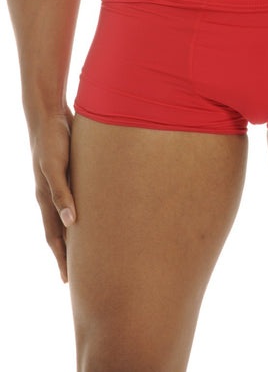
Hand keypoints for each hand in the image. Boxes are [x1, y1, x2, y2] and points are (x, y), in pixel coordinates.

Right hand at [29, 106, 76, 282]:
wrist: (48, 114)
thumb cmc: (52, 139)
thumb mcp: (55, 167)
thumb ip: (61, 193)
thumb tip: (71, 223)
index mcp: (46, 198)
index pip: (54, 236)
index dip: (62, 258)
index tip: (68, 281)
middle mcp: (52, 195)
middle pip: (61, 232)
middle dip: (69, 254)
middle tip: (79, 277)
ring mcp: (60, 184)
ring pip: (69, 217)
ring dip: (76, 235)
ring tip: (88, 251)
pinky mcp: (70, 172)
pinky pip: (76, 199)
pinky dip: (82, 212)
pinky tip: (93, 215)